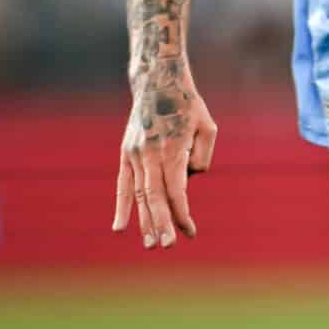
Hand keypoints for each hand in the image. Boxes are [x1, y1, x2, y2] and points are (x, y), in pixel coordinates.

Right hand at [112, 81, 218, 248]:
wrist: (156, 82)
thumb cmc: (189, 107)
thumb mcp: (208, 128)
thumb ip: (202, 157)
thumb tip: (187, 181)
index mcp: (172, 149)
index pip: (176, 191)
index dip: (182, 214)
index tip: (190, 232)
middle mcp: (150, 154)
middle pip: (155, 197)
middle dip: (161, 224)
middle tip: (166, 247)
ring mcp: (134, 154)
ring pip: (138, 194)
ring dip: (144, 221)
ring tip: (150, 245)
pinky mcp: (125, 153)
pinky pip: (122, 184)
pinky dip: (122, 207)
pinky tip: (120, 228)